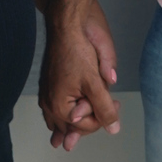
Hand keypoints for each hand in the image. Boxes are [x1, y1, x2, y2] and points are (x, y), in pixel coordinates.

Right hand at [40, 4, 120, 152]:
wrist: (64, 29)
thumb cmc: (77, 52)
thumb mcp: (96, 83)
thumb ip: (104, 109)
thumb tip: (113, 129)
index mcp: (59, 107)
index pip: (87, 127)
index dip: (104, 117)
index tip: (115, 103)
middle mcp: (48, 105)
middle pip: (72, 127)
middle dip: (90, 120)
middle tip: (110, 105)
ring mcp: (45, 96)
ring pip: (59, 121)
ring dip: (71, 126)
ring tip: (78, 133)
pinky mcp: (47, 88)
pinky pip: (53, 111)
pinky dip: (62, 116)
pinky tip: (67, 119)